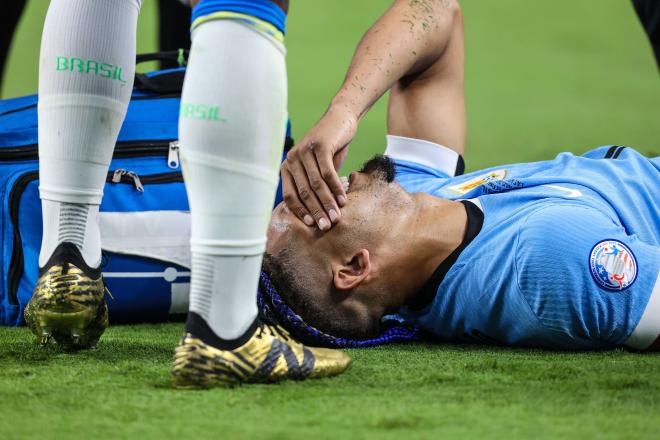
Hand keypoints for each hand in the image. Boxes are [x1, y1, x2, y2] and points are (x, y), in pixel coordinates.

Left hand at [281, 108, 357, 230]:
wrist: (340, 120)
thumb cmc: (329, 148)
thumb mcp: (316, 168)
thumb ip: (312, 186)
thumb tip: (315, 213)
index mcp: (287, 167)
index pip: (290, 196)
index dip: (301, 212)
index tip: (312, 225)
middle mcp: (292, 159)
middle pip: (304, 192)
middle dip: (316, 212)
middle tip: (327, 226)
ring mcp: (304, 151)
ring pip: (316, 185)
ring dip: (328, 203)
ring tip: (337, 217)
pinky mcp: (319, 146)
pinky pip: (328, 173)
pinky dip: (336, 189)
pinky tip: (343, 200)